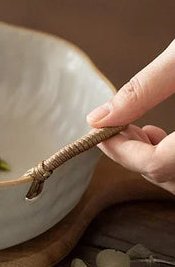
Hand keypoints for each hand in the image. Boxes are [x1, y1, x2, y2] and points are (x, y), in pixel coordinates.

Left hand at [87, 40, 174, 193]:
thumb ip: (142, 89)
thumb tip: (97, 117)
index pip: (156, 165)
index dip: (121, 152)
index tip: (99, 133)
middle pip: (166, 177)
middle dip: (134, 156)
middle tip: (116, 128)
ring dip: (152, 159)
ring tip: (137, 128)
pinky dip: (169, 158)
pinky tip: (160, 134)